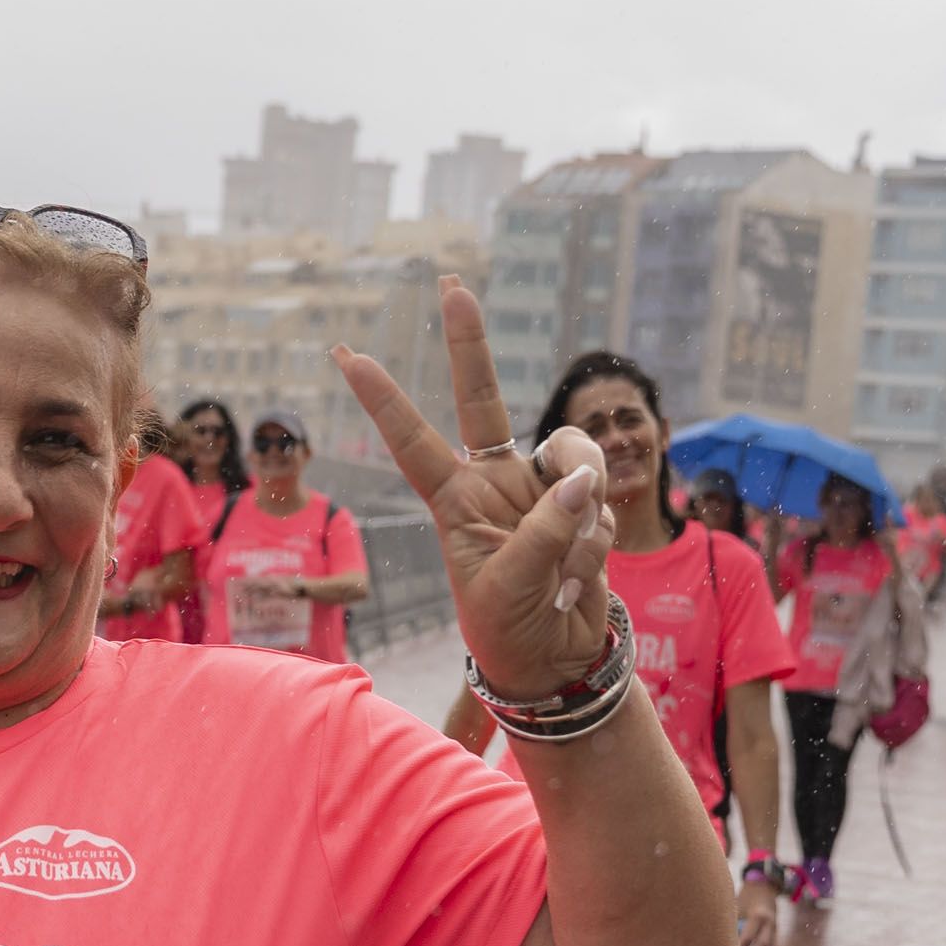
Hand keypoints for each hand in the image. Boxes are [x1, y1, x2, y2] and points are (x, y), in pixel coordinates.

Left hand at [335, 277, 612, 701]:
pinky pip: (600, 496)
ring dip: (580, 513)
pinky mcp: (582, 501)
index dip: (382, 398)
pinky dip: (594, 541)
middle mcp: (492, 480)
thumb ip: (544, 530)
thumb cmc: (509, 628)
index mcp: (453, 500)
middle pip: (481, 397)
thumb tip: (582, 479)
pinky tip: (578, 580)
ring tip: (566, 570)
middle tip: (451, 285)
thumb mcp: (510, 587)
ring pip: (574, 456)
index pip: (411, 441)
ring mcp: (539, 486)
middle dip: (468, 343)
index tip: (345, 354)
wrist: (553, 660)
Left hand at [736, 877, 779, 945]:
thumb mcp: (737, 904)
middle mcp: (770, 923)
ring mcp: (776, 928)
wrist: (764, 885)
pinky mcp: (778, 933)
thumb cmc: (745, 896)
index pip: (749, 935)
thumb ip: (732, 922)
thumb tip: (720, 943)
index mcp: (758, 915)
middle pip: (763, 944)